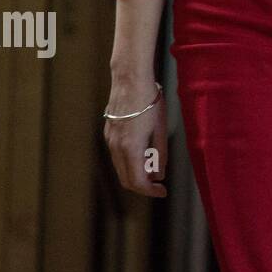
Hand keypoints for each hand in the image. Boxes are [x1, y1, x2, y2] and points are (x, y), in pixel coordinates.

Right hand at [103, 76, 168, 198]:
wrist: (130, 80)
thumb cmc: (149, 101)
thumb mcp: (161, 128)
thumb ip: (160, 153)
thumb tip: (160, 174)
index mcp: (131, 148)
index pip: (138, 181)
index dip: (151, 191)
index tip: (163, 191)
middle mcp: (116, 148)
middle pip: (126, 179)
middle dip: (143, 185)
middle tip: (159, 185)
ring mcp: (110, 140)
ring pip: (120, 168)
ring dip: (136, 174)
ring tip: (154, 168)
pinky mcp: (109, 133)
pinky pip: (117, 156)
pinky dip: (129, 162)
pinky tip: (143, 155)